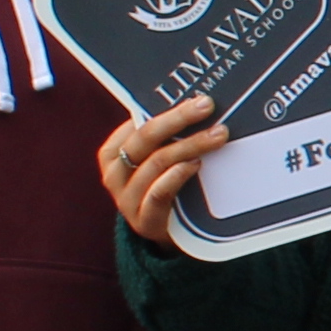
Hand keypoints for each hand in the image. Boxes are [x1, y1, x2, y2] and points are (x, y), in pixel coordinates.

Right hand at [102, 97, 227, 247]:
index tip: (196, 96)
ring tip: (217, 135)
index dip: (166, 107)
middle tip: (207, 105)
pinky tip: (196, 164)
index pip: (137, 123)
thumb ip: (166, 136)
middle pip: (145, 137)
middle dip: (178, 118)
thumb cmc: (165, 184)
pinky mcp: (144, 221)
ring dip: (189, 145)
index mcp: (113, 153)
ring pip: (156, 162)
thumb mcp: (160, 158)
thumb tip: (196, 101)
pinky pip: (159, 193)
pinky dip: (178, 175)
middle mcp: (114, 174)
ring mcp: (126, 199)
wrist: (169, 234)